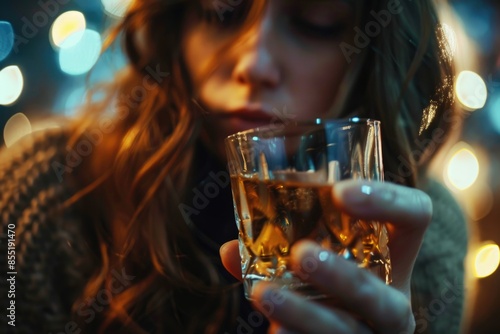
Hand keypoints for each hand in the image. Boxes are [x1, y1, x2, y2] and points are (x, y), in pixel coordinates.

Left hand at [220, 180, 432, 333]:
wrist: (333, 328)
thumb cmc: (324, 282)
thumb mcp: (311, 258)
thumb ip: (276, 250)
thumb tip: (228, 250)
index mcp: (390, 257)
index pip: (415, 216)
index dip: (388, 201)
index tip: (340, 191)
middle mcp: (391, 300)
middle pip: (382, 294)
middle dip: (342, 276)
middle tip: (300, 254)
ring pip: (350, 332)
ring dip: (306, 313)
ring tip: (263, 294)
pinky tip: (274, 331)